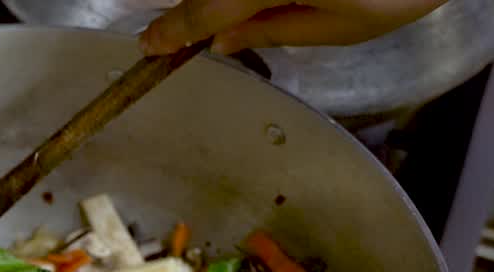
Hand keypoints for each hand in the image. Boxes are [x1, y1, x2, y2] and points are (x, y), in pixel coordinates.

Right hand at [139, 0, 448, 54]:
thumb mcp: (343, 26)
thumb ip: (274, 30)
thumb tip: (221, 41)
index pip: (206, 9)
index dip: (174, 30)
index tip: (150, 45)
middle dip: (192, 8)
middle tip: (172, 32)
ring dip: (215, 0)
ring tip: (205, 20)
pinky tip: (229, 5)